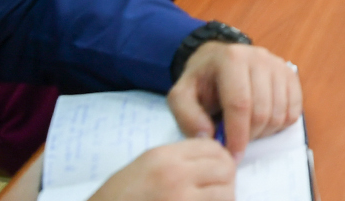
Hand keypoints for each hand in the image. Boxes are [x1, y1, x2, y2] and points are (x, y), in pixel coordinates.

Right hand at [89, 140, 235, 200]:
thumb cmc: (117, 198)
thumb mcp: (144, 168)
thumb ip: (177, 161)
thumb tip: (211, 161)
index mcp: (164, 157)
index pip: (212, 148)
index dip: (220, 159)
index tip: (216, 172)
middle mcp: (175, 175)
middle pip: (225, 168)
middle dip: (226, 180)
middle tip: (217, 191)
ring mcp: (181, 199)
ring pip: (226, 194)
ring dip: (223, 199)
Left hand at [167, 41, 302, 160]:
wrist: (217, 60)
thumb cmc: (201, 82)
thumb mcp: (181, 96)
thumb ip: (188, 117)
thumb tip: (209, 137)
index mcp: (231, 59)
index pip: (239, 104)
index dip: (237, 135)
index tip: (232, 157)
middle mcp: (259, 57)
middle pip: (262, 111)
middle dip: (249, 136)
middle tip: (236, 143)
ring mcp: (277, 65)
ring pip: (279, 113)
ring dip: (264, 132)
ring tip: (247, 130)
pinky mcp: (290, 74)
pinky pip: (294, 110)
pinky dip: (279, 125)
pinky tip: (262, 122)